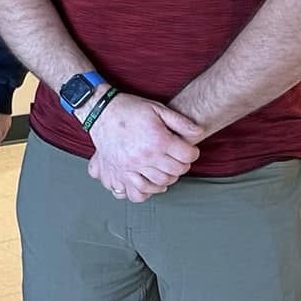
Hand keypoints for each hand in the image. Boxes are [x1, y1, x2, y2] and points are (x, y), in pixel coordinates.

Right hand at [86, 95, 201, 200]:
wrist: (100, 111)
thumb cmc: (129, 108)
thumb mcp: (157, 108)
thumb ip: (180, 121)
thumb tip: (199, 131)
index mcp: (159, 140)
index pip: (188, 156)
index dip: (192, 152)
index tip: (188, 149)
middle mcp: (147, 156)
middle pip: (177, 171)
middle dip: (182, 165)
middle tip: (177, 157)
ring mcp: (132, 166)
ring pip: (161, 183)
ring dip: (168, 177)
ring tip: (165, 168)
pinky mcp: (120, 172)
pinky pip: (138, 191)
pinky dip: (148, 190)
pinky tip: (151, 181)